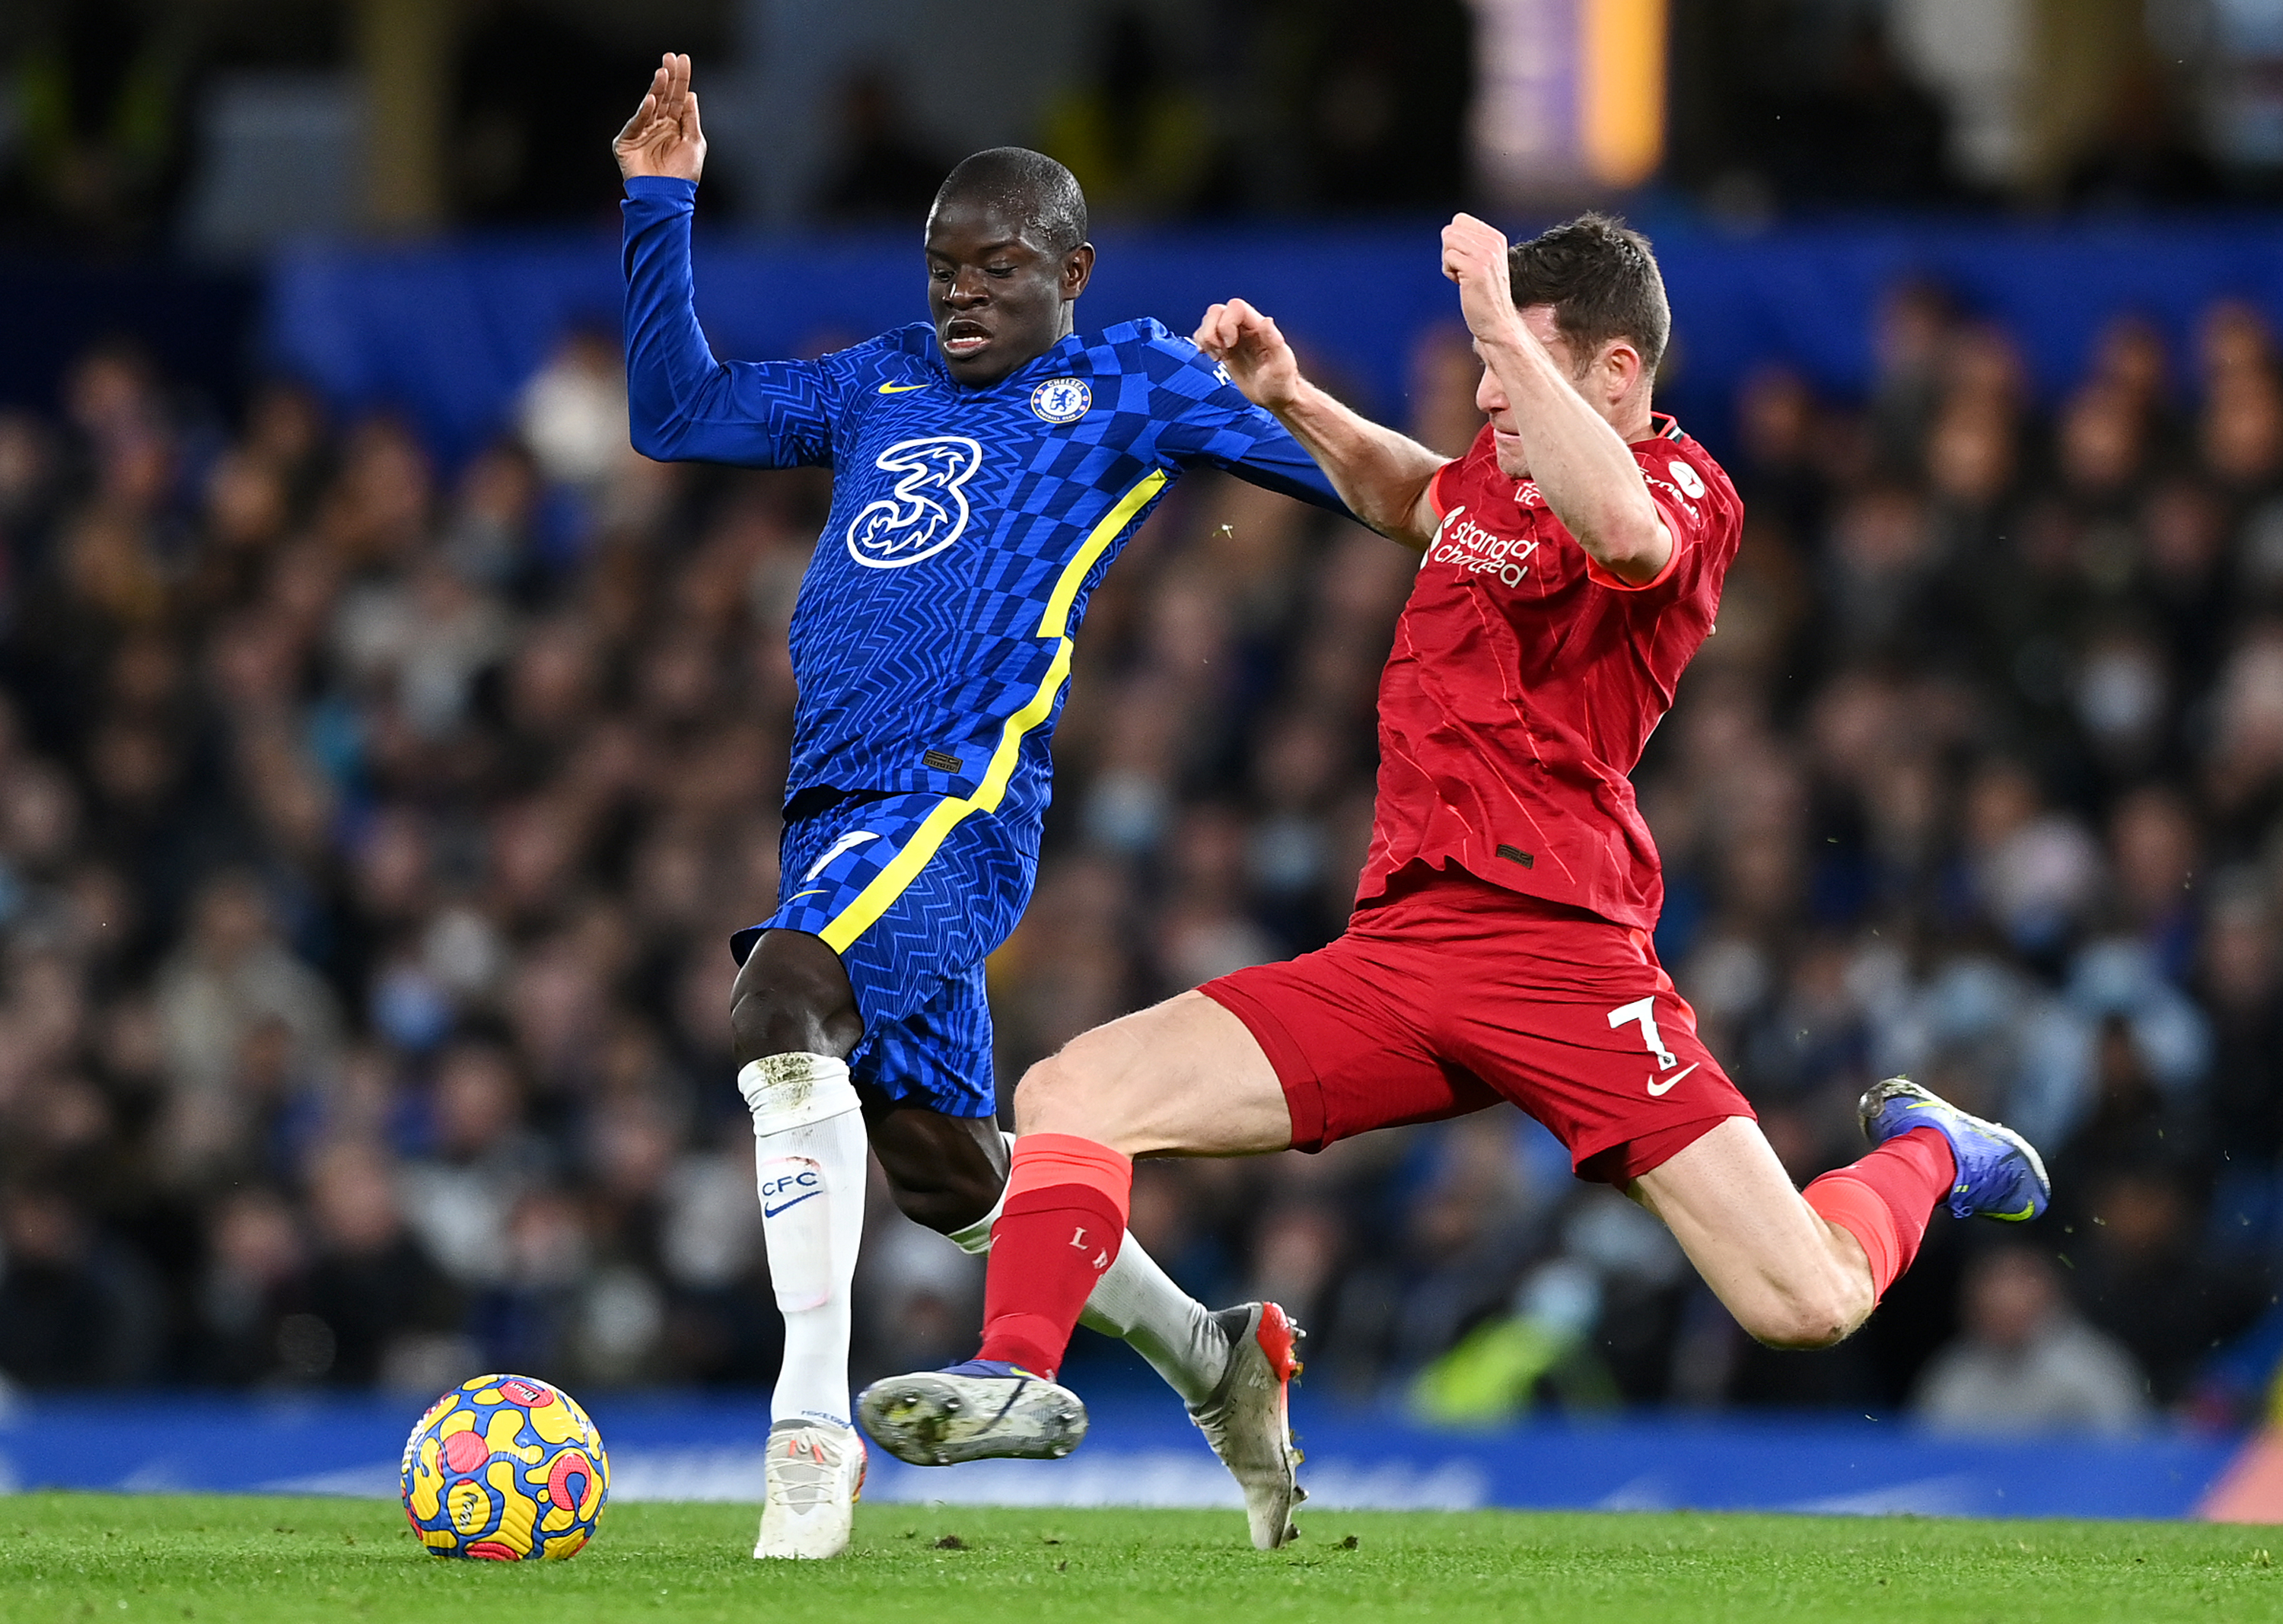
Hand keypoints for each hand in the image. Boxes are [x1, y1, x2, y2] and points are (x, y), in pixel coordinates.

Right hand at [614, 53, 705, 182]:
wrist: (667, 199)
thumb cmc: (682, 176)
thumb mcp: (694, 143)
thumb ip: (691, 119)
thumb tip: (691, 95)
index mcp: (674, 126)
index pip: (678, 97)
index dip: (681, 79)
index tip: (683, 59)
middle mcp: (657, 126)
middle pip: (664, 96)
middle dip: (668, 77)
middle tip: (670, 56)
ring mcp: (641, 133)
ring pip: (650, 106)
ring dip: (657, 88)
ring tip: (663, 72)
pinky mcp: (626, 143)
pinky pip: (636, 124)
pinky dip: (644, 112)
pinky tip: (651, 100)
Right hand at [1192, 299, 1300, 409]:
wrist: (1274, 397)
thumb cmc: (1281, 384)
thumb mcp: (1281, 366)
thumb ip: (1274, 342)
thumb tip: (1266, 320)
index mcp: (1259, 327)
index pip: (1236, 307)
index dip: (1227, 323)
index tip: (1230, 345)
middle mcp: (1244, 328)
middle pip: (1217, 311)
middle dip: (1212, 331)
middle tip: (1221, 352)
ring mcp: (1233, 337)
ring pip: (1209, 320)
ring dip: (1205, 338)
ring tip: (1217, 357)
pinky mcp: (1224, 348)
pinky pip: (1205, 334)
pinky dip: (1201, 343)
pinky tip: (1211, 357)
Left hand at [1441, 213, 1521, 346]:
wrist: (1495, 322)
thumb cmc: (1482, 296)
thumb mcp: (1481, 262)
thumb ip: (1469, 244)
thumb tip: (1447, 232)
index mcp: (1495, 238)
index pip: (1459, 220)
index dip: (1455, 242)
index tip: (1467, 262)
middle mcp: (1494, 243)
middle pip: (1450, 230)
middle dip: (1449, 252)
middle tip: (1464, 272)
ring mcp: (1487, 255)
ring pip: (1448, 242)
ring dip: (1449, 263)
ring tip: (1464, 278)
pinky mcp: (1477, 268)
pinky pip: (1448, 258)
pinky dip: (1449, 273)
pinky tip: (1463, 285)